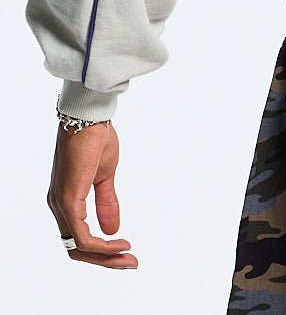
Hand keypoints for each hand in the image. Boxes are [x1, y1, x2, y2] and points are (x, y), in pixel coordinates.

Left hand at [47, 121, 137, 268]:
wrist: (89, 117)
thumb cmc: (94, 140)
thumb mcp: (104, 176)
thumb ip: (106, 202)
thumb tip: (113, 229)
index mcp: (66, 200)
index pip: (78, 237)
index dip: (101, 250)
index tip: (126, 251)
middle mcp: (59, 206)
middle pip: (77, 249)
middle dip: (105, 260)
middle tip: (131, 263)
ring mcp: (61, 204)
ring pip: (78, 246)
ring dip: (105, 256)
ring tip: (128, 256)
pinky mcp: (68, 200)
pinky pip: (81, 235)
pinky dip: (100, 245)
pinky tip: (119, 242)